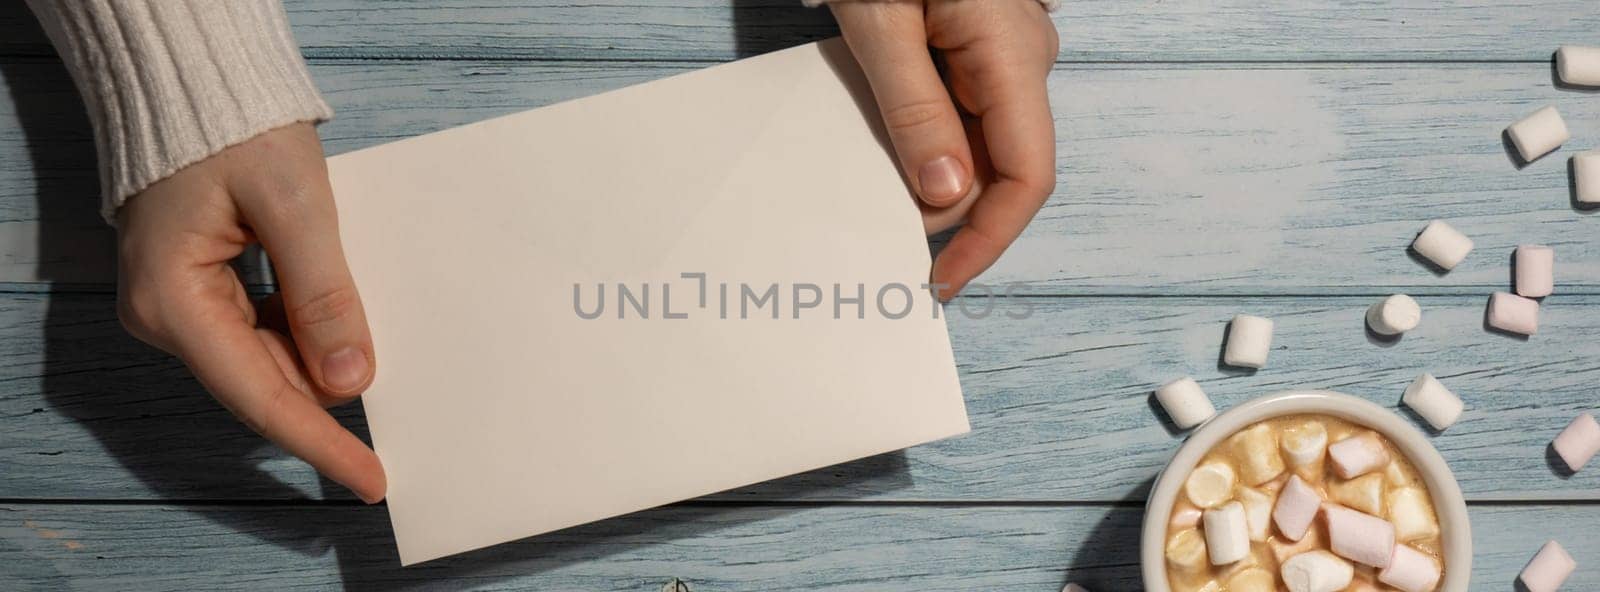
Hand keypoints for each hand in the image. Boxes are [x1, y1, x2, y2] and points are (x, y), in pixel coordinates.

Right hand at [116, 123, 384, 502]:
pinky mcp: (202, 288)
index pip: (260, 396)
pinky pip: (261, 332)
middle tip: (392, 450)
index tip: (370, 480)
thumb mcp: (294, 205)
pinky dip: (306, 338)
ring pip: (264, 361)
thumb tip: (352, 380)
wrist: (195, 82)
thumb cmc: (236, 129)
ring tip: (381, 382)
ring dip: (320, 370)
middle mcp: (167, 315)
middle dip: (326, 413)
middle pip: (260, 385)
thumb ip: (324, 292)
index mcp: (174, 302)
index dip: (320, 442)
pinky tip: (347, 338)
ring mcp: (181, 304)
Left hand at [831, 0, 1057, 299]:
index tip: (939, 279)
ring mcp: (1004, 53)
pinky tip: (880, 141)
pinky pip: (961, 111)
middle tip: (873, 230)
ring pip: (978, 143)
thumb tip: (944, 194)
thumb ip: (913, 108)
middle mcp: (1023, 60)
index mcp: (1011, 56)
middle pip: (999, 168)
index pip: (1025, 177)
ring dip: (927, 173)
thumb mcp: (881, 21)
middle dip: (943, 210)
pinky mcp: (978, 46)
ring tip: (866, 183)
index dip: (987, 240)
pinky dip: (922, 139)